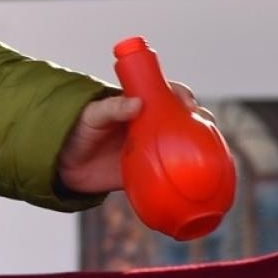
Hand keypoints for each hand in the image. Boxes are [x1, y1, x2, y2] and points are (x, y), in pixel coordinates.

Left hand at [56, 81, 213, 194]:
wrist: (63, 164)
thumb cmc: (75, 131)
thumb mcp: (90, 116)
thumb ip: (110, 108)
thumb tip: (137, 103)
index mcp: (140, 106)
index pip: (169, 95)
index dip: (183, 96)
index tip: (187, 103)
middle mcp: (152, 126)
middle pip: (185, 120)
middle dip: (202, 121)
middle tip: (203, 127)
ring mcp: (154, 149)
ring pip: (186, 145)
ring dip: (205, 147)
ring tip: (213, 153)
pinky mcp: (151, 173)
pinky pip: (176, 174)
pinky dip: (191, 176)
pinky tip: (204, 182)